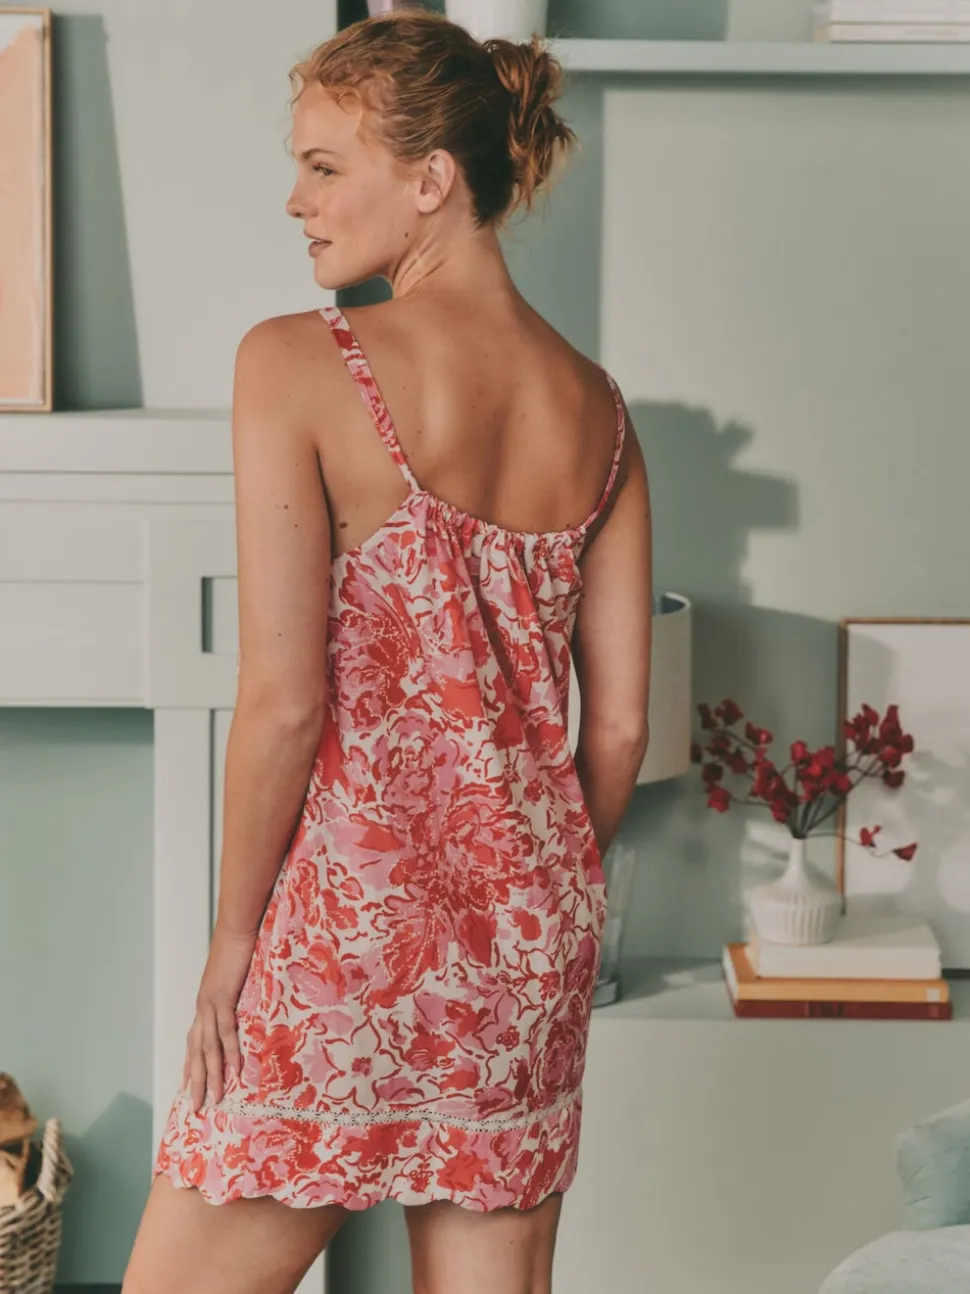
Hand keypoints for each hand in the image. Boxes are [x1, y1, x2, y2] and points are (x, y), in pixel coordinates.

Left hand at [182, 924, 257, 1112]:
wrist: (237, 927)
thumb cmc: (239, 946)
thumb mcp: (236, 976)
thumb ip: (236, 992)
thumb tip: (244, 1002)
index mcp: (205, 1002)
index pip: (194, 1040)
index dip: (191, 1064)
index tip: (189, 1086)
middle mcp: (202, 1007)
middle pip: (196, 1051)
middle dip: (196, 1081)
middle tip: (197, 1107)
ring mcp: (210, 1003)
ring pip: (208, 1048)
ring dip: (211, 1076)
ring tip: (216, 1099)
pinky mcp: (222, 998)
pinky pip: (226, 1031)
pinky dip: (230, 1052)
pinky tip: (234, 1072)